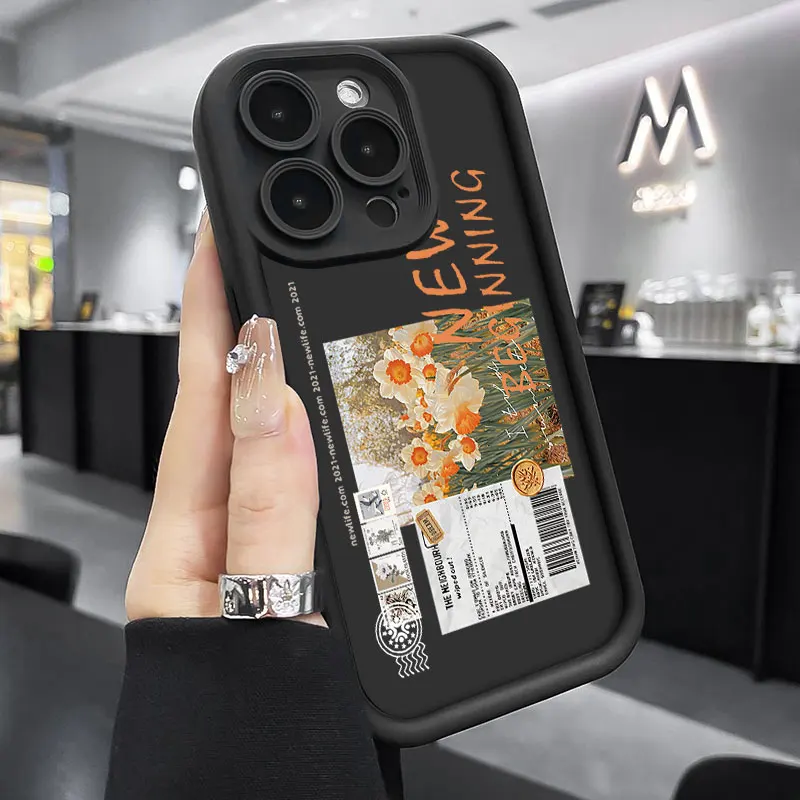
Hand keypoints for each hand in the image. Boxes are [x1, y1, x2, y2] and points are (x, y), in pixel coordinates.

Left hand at [126, 214, 323, 625]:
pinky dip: (329, 450)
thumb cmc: (235, 746)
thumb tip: (273, 404)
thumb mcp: (255, 625)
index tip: (223, 244)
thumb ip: (265, 516)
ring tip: (320, 325)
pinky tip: (353, 433)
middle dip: (251, 330)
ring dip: (295, 384)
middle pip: (234, 413)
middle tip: (277, 263)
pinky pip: (309, 493)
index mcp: (186, 545)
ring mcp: (257, 555)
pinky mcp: (295, 574)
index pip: (200, 405)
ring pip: (276, 449)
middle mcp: (216, 539)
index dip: (211, 319)